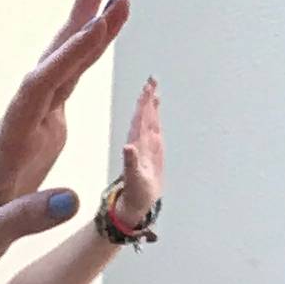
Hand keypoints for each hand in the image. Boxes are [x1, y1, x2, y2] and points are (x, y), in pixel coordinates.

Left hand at [0, 0, 133, 281]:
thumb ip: (24, 219)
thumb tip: (71, 201)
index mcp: (5, 149)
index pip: (37, 94)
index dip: (66, 60)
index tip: (96, 29)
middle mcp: (17, 129)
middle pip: (48, 69)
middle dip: (77, 28)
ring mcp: (28, 128)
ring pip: (58, 73)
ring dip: (82, 34)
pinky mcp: (37, 135)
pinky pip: (62, 89)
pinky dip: (80, 61)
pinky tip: (95, 37)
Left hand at [108, 75, 162, 237]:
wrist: (135, 204)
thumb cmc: (134, 194)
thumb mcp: (134, 179)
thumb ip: (131, 163)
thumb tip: (128, 147)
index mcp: (135, 145)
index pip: (140, 119)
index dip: (143, 103)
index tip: (147, 88)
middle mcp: (139, 142)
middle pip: (144, 115)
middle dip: (147, 97)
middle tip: (152, 79)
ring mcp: (145, 145)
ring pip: (148, 119)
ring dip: (151, 103)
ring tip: (154, 87)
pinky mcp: (152, 150)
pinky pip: (153, 127)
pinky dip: (155, 115)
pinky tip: (156, 106)